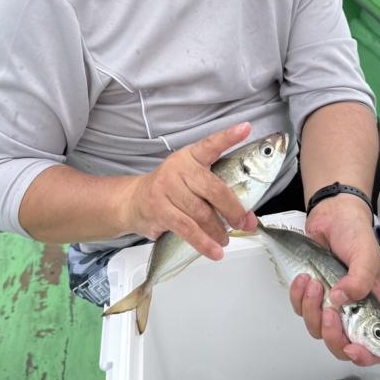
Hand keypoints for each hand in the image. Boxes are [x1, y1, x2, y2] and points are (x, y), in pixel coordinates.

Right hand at [122, 122, 257, 260]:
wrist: (133, 201)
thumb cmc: (171, 190)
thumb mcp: (189, 177)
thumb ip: (213, 187)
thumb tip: (245, 215)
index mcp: (190, 156)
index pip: (211, 145)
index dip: (228, 137)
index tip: (245, 128)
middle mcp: (178, 168)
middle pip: (213, 189)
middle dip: (234, 210)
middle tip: (246, 223)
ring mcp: (166, 188)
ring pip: (201, 213)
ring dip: (219, 231)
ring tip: (226, 239)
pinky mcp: (159, 209)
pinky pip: (187, 229)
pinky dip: (204, 243)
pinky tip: (215, 251)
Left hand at [289, 195, 379, 365]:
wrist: (332, 214)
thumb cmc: (355, 233)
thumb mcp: (365, 256)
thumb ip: (359, 281)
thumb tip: (343, 301)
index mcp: (373, 307)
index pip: (374, 346)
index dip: (365, 355)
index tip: (352, 348)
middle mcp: (353, 310)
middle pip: (341, 344)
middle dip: (332, 333)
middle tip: (329, 312)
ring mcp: (331, 303)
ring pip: (317, 328)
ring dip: (312, 309)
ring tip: (314, 283)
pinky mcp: (312, 294)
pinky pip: (300, 309)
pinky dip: (298, 296)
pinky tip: (304, 279)